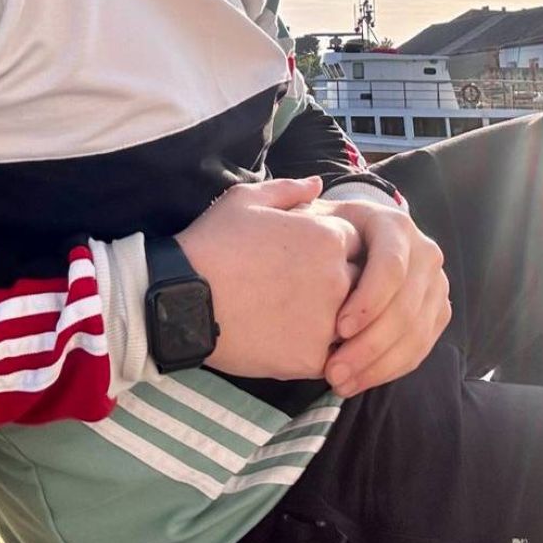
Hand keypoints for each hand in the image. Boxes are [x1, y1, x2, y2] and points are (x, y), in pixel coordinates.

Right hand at [176, 176, 363, 379]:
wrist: (182, 299)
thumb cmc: (213, 243)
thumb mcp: (247, 200)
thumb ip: (290, 189)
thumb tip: (318, 184)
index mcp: (328, 237)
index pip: (358, 244)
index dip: (333, 249)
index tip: (305, 257)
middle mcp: (337, 279)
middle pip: (360, 283)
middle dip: (339, 284)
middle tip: (297, 288)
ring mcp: (327, 321)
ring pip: (349, 323)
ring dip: (330, 319)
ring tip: (290, 315)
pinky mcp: (310, 358)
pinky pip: (329, 355)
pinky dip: (312, 350)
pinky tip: (284, 340)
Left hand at [317, 198, 450, 395]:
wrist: (345, 249)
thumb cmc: (316, 233)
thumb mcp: (306, 214)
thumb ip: (296, 199)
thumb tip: (311, 189)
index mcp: (393, 224)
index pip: (392, 266)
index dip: (369, 301)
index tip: (336, 328)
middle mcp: (423, 251)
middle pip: (406, 306)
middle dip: (370, 345)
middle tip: (333, 370)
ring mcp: (435, 283)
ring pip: (416, 333)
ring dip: (378, 364)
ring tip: (339, 382)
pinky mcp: (436, 312)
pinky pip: (420, 348)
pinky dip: (389, 370)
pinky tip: (357, 382)